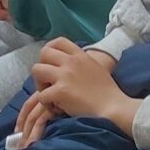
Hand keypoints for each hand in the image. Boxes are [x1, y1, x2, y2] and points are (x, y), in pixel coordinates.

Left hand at [14, 40, 132, 145]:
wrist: (113, 107)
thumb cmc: (107, 92)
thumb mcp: (95, 68)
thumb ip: (81, 62)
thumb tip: (68, 63)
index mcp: (80, 55)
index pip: (58, 41)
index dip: (50, 50)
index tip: (50, 62)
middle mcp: (71, 62)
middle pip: (43, 53)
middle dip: (42, 67)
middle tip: (48, 82)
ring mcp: (64, 75)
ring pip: (36, 70)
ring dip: (39, 84)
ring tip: (50, 95)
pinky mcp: (60, 91)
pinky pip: (41, 95)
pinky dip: (46, 103)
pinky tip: (56, 108)